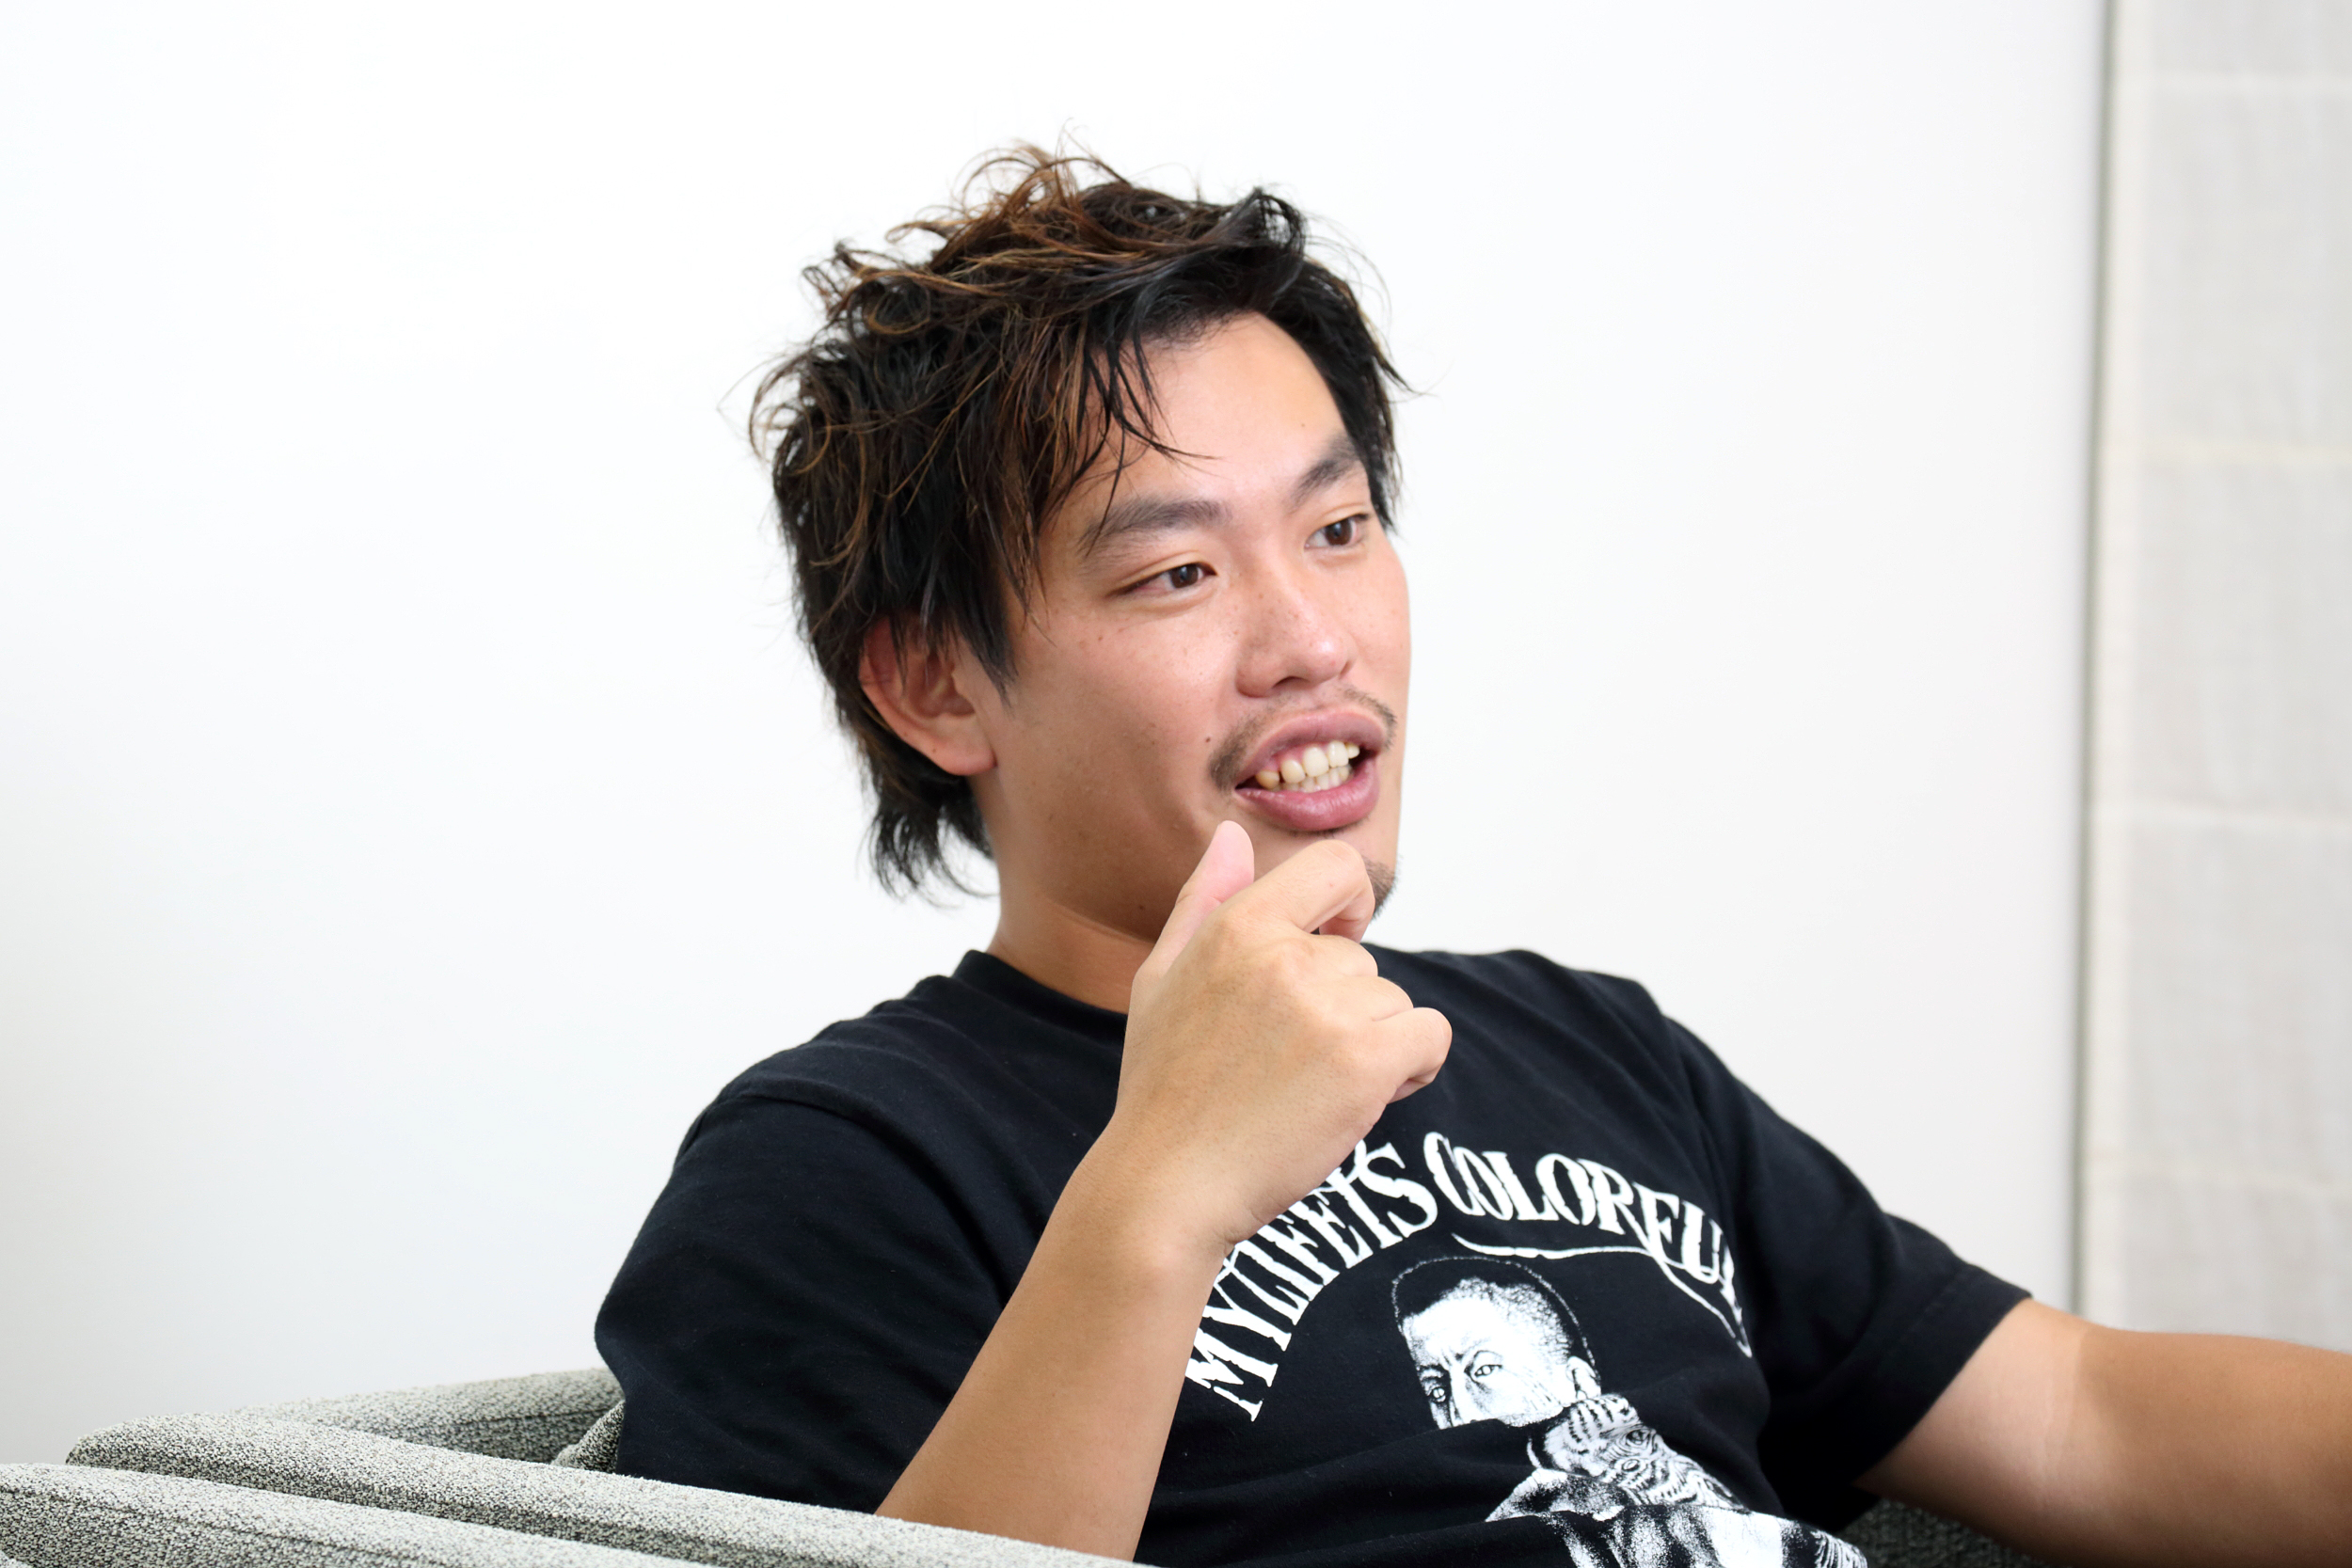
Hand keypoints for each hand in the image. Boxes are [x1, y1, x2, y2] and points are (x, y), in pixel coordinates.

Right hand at [1090, 820, 1451, 1260]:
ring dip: (1372, 1046)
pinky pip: (1429, 1037)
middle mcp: (1283, 956)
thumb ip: (1203, 900)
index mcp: (1237, 927)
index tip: (1335, 944)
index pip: (1336, 866)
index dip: (1351, 903)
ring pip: (1394, 1004)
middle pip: (1364, 962)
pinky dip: (1411, 1069)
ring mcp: (1326, 1008)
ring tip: (1310, 1091)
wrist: (1167, 1187)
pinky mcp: (1362, 1062)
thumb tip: (1233, 835)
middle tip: (1290, 1066)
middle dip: (1345, 1010)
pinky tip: (1360, 1100)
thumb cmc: (1164, 1087)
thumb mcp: (1161, 978)